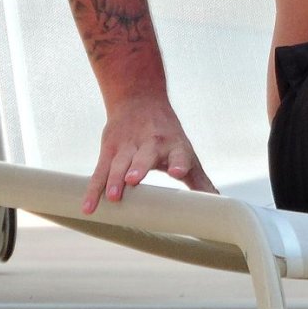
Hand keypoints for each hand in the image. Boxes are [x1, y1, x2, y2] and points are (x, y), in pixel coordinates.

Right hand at [83, 95, 216, 213]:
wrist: (140, 101)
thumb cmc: (168, 137)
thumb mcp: (187, 153)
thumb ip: (200, 181)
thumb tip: (218, 203)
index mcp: (176, 146)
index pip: (180, 154)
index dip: (180, 163)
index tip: (179, 173)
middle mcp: (152, 144)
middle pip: (145, 156)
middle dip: (139, 167)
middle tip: (133, 180)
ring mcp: (129, 146)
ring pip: (119, 164)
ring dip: (114, 180)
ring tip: (113, 197)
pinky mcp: (109, 150)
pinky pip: (99, 172)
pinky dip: (93, 190)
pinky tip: (89, 207)